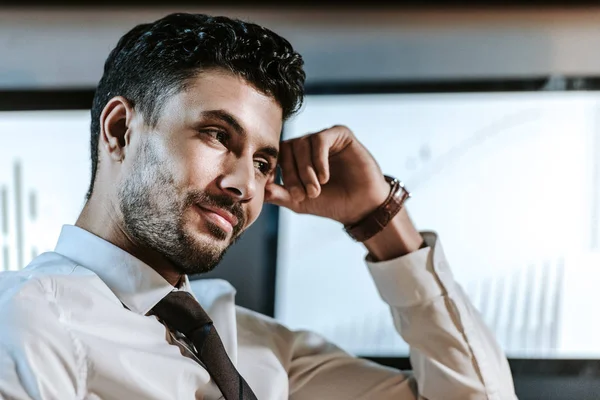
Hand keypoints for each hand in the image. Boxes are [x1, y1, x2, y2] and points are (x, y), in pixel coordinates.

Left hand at [265, 125, 389, 224]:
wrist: (361, 207)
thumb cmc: (331, 203)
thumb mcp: (299, 202)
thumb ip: (279, 194)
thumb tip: (258, 189)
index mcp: (296, 157)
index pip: (277, 156)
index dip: (276, 173)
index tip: (282, 192)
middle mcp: (308, 145)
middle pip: (288, 148)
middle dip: (291, 174)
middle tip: (302, 195)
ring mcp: (324, 138)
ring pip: (302, 144)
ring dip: (306, 170)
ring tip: (315, 190)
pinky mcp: (340, 134)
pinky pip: (320, 139)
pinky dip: (318, 160)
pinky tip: (324, 177)